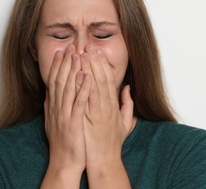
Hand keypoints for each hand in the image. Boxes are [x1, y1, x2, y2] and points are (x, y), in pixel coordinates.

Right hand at [42, 45, 90, 187]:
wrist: (63, 161)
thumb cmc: (63, 141)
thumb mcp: (54, 120)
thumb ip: (54, 106)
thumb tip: (50, 93)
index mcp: (53, 106)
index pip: (54, 81)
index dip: (58, 65)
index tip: (62, 51)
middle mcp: (56, 108)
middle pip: (60, 80)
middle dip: (65, 62)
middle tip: (70, 46)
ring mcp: (64, 114)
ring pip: (68, 88)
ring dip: (72, 70)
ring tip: (78, 55)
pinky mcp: (73, 123)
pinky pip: (78, 103)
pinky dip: (82, 89)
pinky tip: (86, 77)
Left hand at [81, 44, 133, 169]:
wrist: (104, 160)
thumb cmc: (112, 143)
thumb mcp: (125, 123)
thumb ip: (127, 105)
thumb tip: (128, 89)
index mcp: (113, 105)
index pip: (109, 79)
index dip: (102, 64)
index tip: (96, 51)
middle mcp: (106, 106)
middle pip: (100, 78)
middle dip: (93, 60)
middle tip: (87, 45)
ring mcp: (97, 112)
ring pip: (92, 85)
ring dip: (86, 68)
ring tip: (80, 53)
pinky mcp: (88, 119)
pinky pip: (85, 99)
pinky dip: (82, 85)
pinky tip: (78, 73)